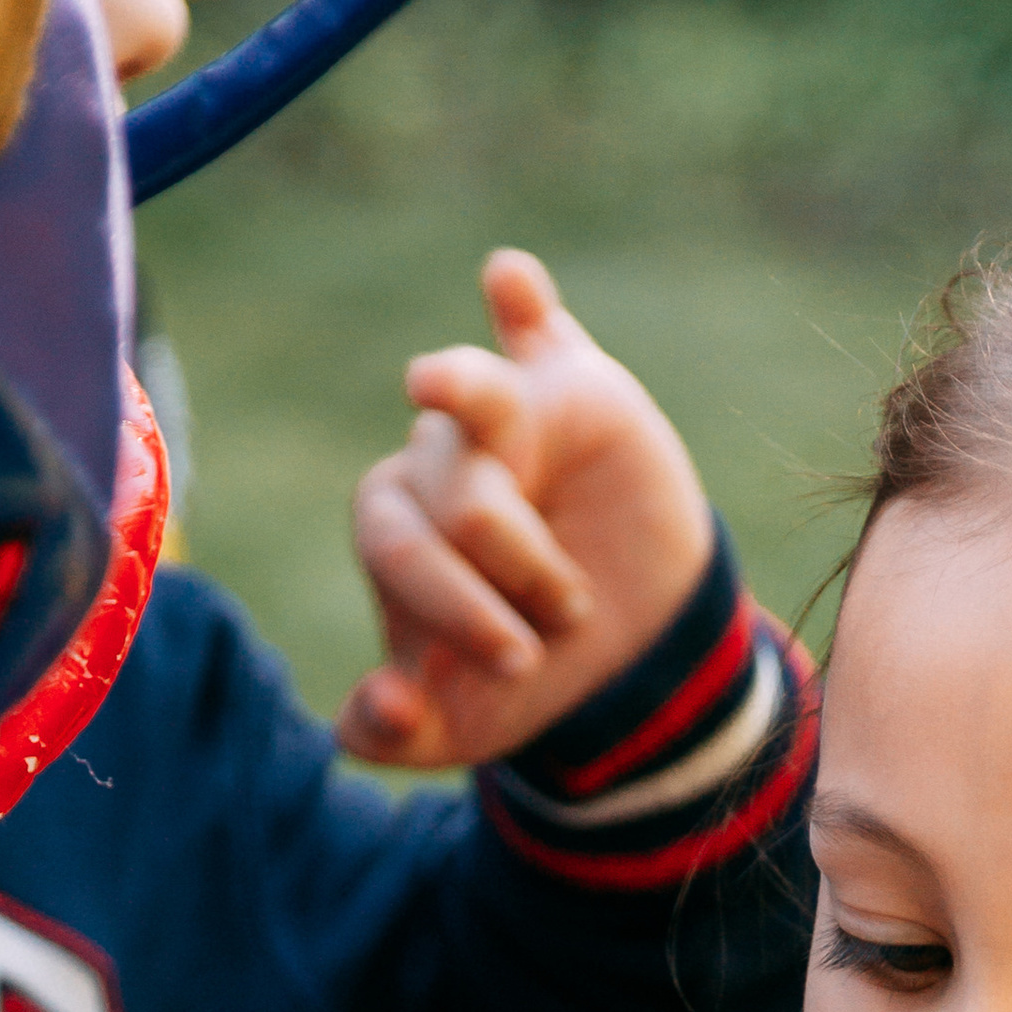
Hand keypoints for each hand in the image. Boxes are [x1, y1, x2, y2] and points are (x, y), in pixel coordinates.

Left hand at [341, 249, 717, 772]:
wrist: (633, 658)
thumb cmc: (529, 678)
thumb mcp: (462, 728)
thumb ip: (395, 734)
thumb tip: (378, 702)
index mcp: (398, 527)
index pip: (398, 542)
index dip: (453, 601)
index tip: (520, 662)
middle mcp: (438, 462)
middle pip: (450, 489)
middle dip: (506, 567)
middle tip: (562, 628)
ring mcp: (502, 417)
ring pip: (477, 399)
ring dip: (493, 444)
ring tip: (515, 516)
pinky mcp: (572, 388)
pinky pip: (535, 326)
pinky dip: (519, 300)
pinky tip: (505, 277)